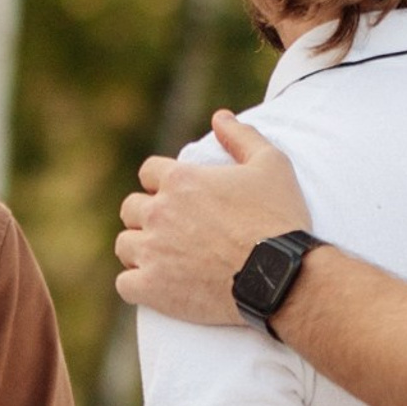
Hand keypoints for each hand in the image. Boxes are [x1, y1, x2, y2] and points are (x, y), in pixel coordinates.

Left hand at [114, 113, 311, 324]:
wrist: (281, 277)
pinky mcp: (153, 287)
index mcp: (181, 180)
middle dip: (147, 217)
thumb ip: (242, 137)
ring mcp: (153, 251)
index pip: (148, 173)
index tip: (178, 198)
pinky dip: (137, 285)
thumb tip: (220, 117)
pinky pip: (125, 284)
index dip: (162, 184)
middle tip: (171, 231)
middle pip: (131, 209)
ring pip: (125, 246)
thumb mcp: (272, 165)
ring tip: (163, 259)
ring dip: (140, 250)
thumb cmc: (279, 220)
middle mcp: (159, 212)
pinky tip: (156, 286)